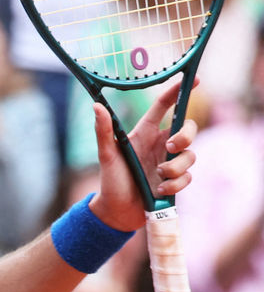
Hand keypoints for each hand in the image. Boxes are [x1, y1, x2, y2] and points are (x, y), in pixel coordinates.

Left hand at [90, 76, 197, 231]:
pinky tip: (159, 190)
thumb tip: (96, 105)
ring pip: (191, 155)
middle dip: (186, 136)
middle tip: (171, 147)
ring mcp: (170, 162)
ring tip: (158, 177)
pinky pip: (188, 177)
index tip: (196, 80)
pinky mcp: (176, 180)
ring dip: (176, 167)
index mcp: (144, 133)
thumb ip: (103, 130)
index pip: (164, 106)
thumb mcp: (106, 154)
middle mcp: (160, 144)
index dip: (179, 92)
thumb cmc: (110, 180)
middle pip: (188, 128)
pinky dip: (175, 184)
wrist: (117, 211)